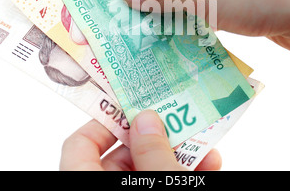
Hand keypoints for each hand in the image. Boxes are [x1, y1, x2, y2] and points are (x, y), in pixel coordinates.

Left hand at [60, 110, 221, 170]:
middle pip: (121, 155)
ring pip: (147, 169)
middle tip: (177, 120)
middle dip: (155, 136)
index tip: (135, 107)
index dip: (105, 121)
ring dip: (177, 154)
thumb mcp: (158, 182)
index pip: (80, 144)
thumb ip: (152, 153)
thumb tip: (148, 119)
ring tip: (202, 139)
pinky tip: (210, 164)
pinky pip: (163, 182)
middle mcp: (102, 188)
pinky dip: (184, 173)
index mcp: (87, 180)